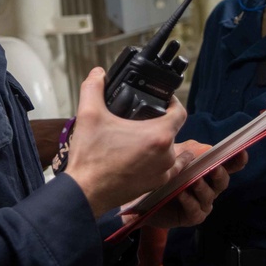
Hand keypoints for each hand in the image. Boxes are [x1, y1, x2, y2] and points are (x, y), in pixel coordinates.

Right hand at [64, 67, 186, 217]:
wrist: (85, 192)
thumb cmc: (90, 157)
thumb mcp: (89, 114)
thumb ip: (94, 88)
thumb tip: (98, 73)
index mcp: (158, 135)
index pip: (180, 112)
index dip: (173, 102)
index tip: (162, 99)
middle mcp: (166, 154)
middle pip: (173, 130)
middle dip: (160, 122)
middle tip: (142, 117)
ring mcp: (162, 172)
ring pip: (171, 150)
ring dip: (161, 141)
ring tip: (143, 136)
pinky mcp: (155, 184)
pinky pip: (168, 169)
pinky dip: (163, 161)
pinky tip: (153, 157)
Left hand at [142, 145, 247, 229]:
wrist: (142, 196)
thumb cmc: (162, 173)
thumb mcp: (174, 156)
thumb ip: (190, 150)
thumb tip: (207, 148)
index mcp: (207, 170)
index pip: (228, 165)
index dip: (237, 160)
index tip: (242, 152)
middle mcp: (209, 187)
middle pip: (222, 181)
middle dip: (220, 174)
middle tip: (214, 168)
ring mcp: (202, 203)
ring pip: (209, 195)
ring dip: (202, 187)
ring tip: (193, 181)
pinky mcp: (192, 216)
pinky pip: (195, 209)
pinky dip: (190, 201)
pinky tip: (181, 194)